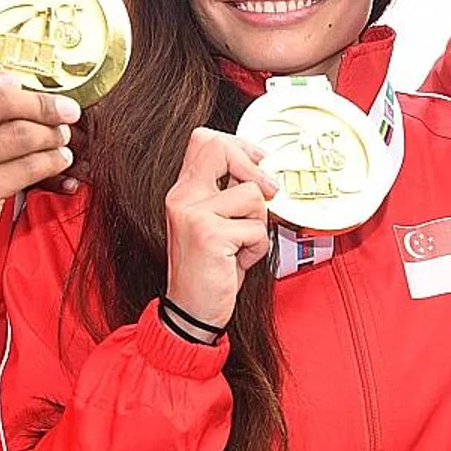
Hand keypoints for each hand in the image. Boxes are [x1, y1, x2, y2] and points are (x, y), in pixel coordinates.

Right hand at [0, 49, 79, 307]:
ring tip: (61, 135)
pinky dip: (51, 161)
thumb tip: (13, 83)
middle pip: (2, 99)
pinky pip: (27, 169)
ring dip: (52, 134)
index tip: (15, 86)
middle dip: (43, 103)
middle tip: (65, 110)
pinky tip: (57, 160)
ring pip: (20, 134)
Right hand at [164, 128, 278, 332]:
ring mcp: (193, 214)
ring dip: (258, 223)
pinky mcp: (209, 234)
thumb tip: (262, 170)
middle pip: (219, 147)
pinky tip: (239, 261)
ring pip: (251, 194)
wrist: (191, 311)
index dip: (238, 144)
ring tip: (242, 244)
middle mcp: (182, 197)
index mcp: (183, 191)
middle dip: (254, 169)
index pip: (205, 140)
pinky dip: (257, 248)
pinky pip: (255, 228)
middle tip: (268, 192)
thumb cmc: (209, 269)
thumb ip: (229, 195)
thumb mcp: (216, 224)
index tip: (258, 161)